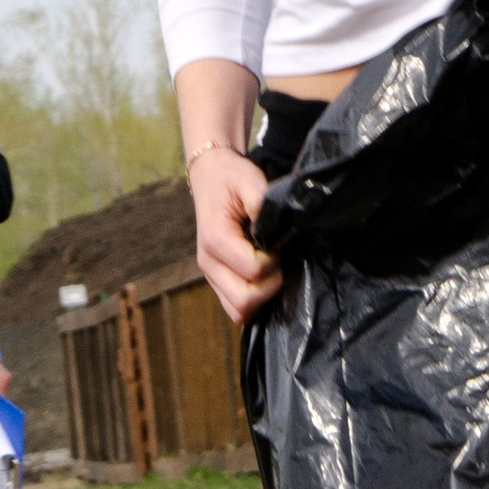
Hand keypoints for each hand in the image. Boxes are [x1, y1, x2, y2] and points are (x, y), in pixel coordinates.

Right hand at [189, 147, 280, 321]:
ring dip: (261, 297)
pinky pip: (235, 308)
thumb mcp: (250, 180)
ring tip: (271, 270)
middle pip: (244, 302)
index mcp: (215, 240)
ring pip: (238, 312)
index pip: (253, 271)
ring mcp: (210, 275)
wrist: (210, 176)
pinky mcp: (216, 281)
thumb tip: (279, 232)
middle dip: (270, 285)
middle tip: (279, 260)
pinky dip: (253, 301)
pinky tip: (263, 278)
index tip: (279, 242)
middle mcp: (208, 264)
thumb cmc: (231, 177)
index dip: (274, 261)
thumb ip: (264, 205)